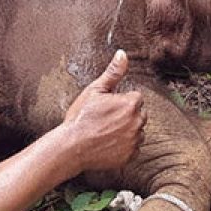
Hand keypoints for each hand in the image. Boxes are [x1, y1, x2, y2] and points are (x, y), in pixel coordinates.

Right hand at [63, 50, 145, 172]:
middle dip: (126, 115)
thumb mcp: (95, 90)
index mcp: (131, 103)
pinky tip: (109, 144)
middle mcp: (137, 122)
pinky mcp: (130, 156)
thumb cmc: (81, 117)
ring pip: (137, 131)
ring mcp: (134, 140)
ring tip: (106, 132)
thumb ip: (113, 72)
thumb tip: (123, 54)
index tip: (107, 107)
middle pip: (139, 114)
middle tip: (105, 120)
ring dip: (127, 131)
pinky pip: (133, 148)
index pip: (135, 98)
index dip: (120, 101)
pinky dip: (125, 146)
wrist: (71, 147)